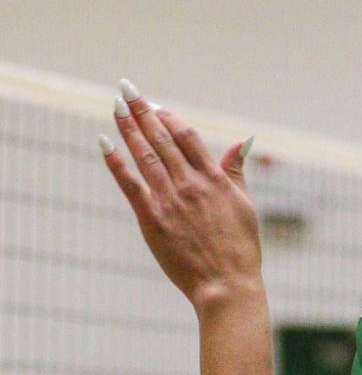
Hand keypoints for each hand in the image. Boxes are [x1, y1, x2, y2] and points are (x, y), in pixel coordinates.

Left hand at [101, 81, 261, 308]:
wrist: (226, 284)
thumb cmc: (240, 248)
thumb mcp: (245, 205)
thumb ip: (237, 171)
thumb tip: (243, 142)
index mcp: (215, 179)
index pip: (187, 137)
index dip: (168, 117)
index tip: (154, 105)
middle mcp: (191, 184)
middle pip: (162, 139)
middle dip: (142, 111)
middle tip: (127, 90)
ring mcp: (170, 201)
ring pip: (145, 155)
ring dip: (128, 128)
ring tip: (116, 106)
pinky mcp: (153, 219)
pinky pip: (130, 184)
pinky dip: (116, 162)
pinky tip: (104, 142)